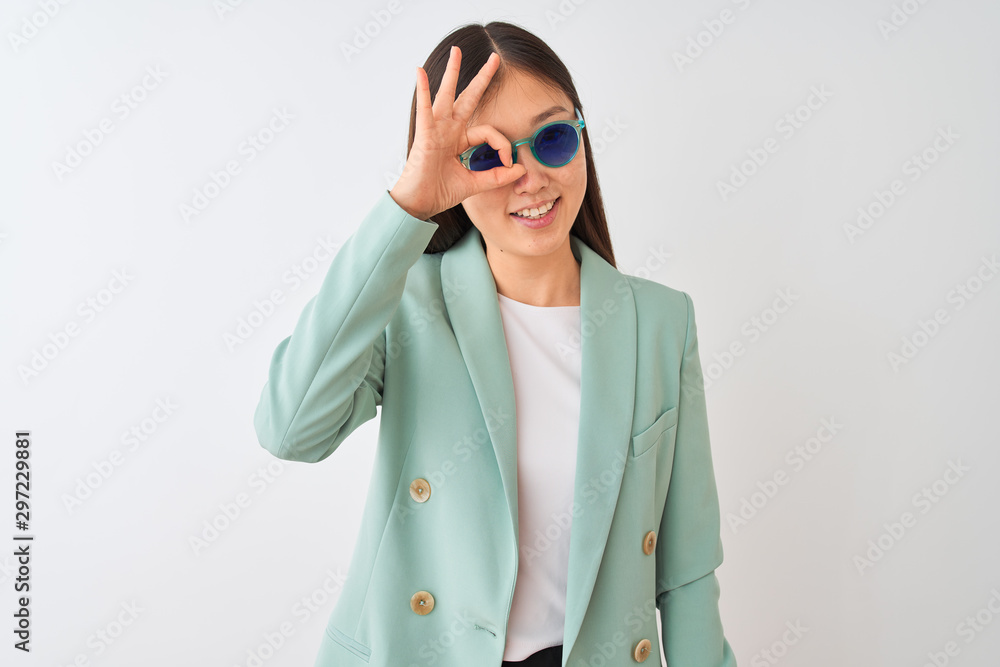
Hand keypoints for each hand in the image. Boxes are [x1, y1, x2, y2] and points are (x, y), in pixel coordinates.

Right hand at [389, 46, 526, 219]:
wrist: (419, 205)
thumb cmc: (440, 193)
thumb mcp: (474, 184)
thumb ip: (496, 177)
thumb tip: (520, 170)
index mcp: (459, 140)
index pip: (488, 132)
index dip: (502, 145)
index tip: (509, 163)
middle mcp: (449, 131)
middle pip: (468, 98)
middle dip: (482, 79)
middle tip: (495, 59)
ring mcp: (436, 130)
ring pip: (447, 96)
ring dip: (452, 72)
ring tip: (456, 51)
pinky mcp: (425, 136)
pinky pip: (425, 110)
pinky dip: (423, 91)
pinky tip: (420, 72)